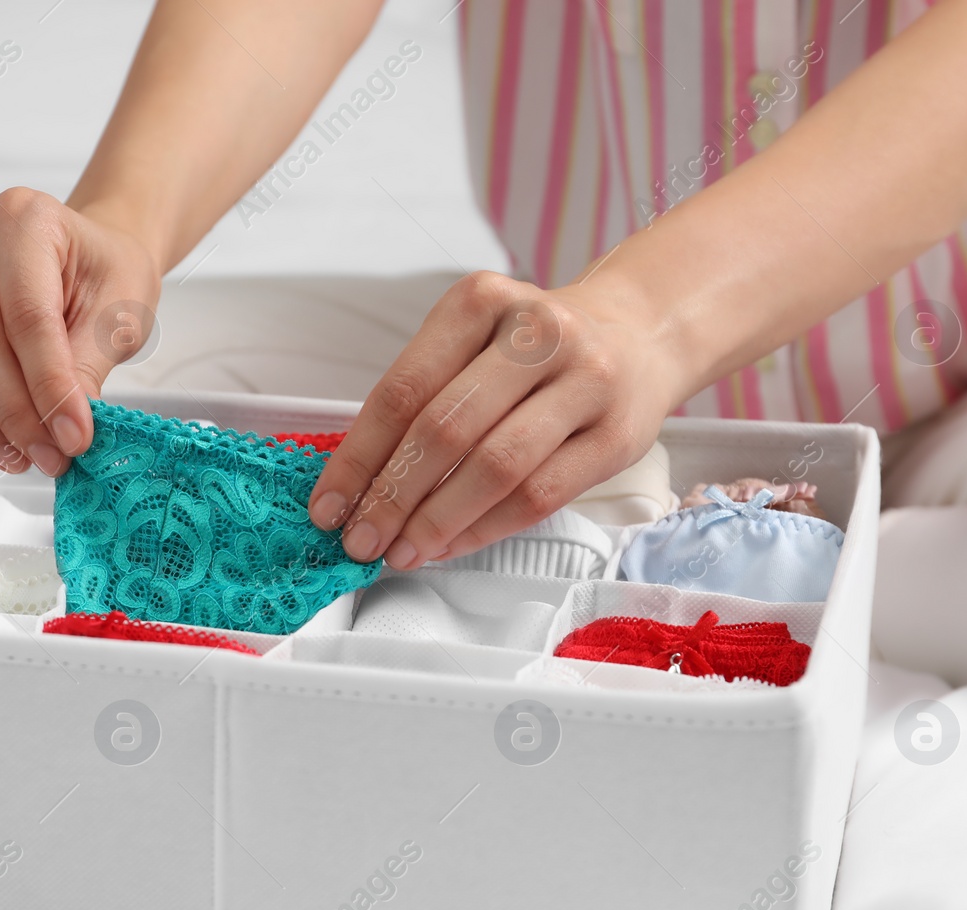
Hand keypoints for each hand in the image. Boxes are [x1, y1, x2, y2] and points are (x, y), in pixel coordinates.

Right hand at [0, 188, 161, 476]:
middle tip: (48, 456)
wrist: (84, 260)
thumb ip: (87, 366)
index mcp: (23, 218)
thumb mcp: (120, 312)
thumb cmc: (103, 275)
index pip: (25, 314)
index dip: (48, 385)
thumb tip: (63, 431)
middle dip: (11, 414)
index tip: (73, 436)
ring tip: (16, 456)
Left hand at [307, 271, 685, 569]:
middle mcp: (537, 333)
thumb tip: (358, 488)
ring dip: (437, 521)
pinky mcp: (617, 435)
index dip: (359, 456)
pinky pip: (539, 496)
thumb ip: (422, 399)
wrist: (638, 337)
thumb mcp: (474, 342)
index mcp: (483, 301)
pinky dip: (485, 529)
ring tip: (401, 552)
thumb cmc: (535, 351)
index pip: (404, 388)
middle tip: (359, 540)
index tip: (328, 505)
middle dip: (392, 496)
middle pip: (446, 429)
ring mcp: (585, 382)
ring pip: (495, 467)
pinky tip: (449, 545)